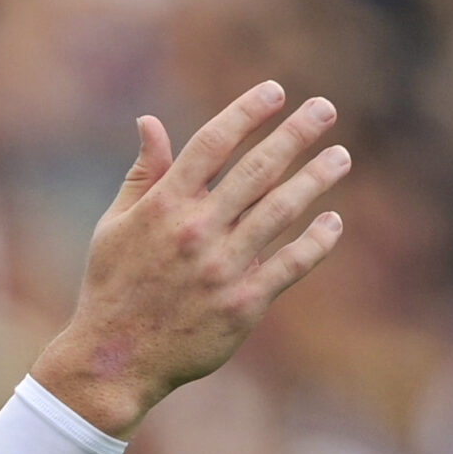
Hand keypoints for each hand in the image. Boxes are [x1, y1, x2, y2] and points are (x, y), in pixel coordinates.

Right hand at [34, 81, 350, 437]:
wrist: (113, 362)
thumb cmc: (112, 289)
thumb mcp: (114, 226)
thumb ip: (142, 174)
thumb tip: (150, 121)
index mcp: (164, 207)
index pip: (213, 143)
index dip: (247, 111)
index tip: (275, 91)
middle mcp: (196, 232)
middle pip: (257, 169)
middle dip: (296, 133)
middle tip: (326, 108)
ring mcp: (222, 268)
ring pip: (281, 210)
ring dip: (316, 178)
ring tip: (341, 157)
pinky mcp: (242, 305)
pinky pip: (290, 264)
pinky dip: (316, 241)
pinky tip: (333, 221)